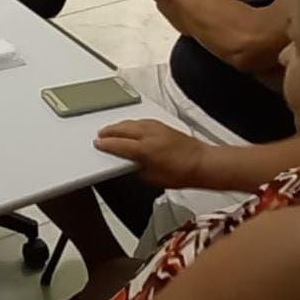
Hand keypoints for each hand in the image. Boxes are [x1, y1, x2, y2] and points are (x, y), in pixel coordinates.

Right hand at [92, 119, 206, 189]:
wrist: (202, 163)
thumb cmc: (182, 173)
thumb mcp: (153, 178)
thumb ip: (137, 169)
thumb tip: (130, 164)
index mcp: (145, 149)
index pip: (119, 144)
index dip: (106, 144)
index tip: (98, 144)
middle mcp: (150, 135)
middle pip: (123, 129)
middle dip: (109, 131)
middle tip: (100, 135)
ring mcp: (157, 128)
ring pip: (131, 123)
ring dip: (119, 126)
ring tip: (111, 129)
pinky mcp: (163, 126)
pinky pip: (141, 121)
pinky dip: (131, 124)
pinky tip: (129, 126)